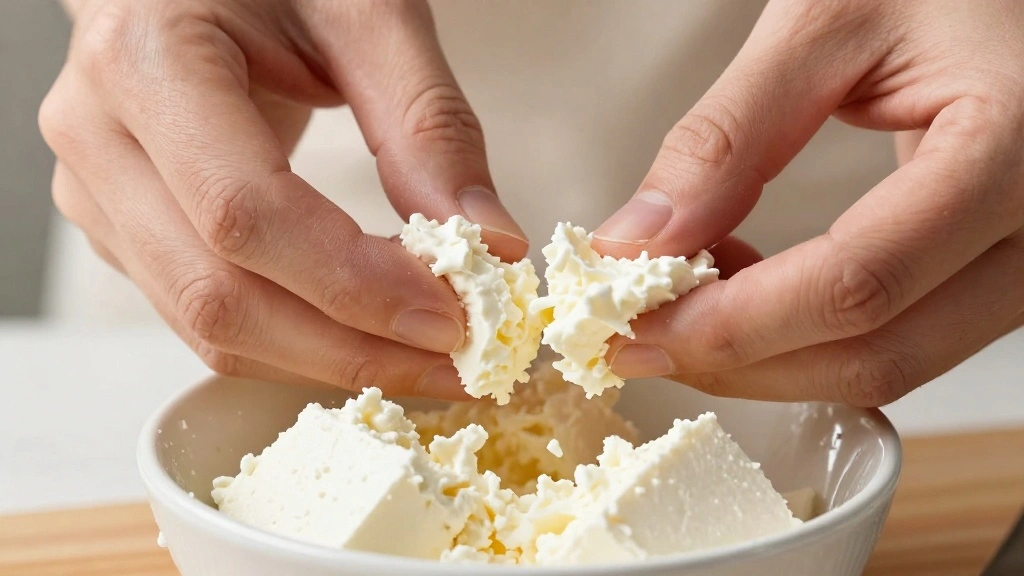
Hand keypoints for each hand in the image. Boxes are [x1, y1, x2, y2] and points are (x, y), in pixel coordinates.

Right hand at [40, 0, 526, 397]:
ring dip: (328, 360)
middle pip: (220, 295)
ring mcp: (97, 190)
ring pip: (208, 327)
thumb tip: (490, 246)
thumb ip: (428, 125)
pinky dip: (295, 342)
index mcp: (147, 57)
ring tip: (425, 360)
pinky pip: (206, 318)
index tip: (450, 319)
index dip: (353, 284)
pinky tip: (365, 336)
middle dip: (350, 348)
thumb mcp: (367, 14)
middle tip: (456, 366)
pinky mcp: (121, 226)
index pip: (244, 212)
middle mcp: (98, 132)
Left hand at [596, 0, 1023, 405]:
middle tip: (642, 336)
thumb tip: (642, 243)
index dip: (736, 324)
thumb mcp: (826, 22)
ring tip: (686, 296)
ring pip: (887, 365)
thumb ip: (730, 135)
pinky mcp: (995, 271)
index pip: (858, 284)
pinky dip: (806, 336)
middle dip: (738, 362)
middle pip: (875, 355)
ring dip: (767, 356)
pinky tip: (748, 289)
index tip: (644, 324)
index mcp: (1013, 149)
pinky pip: (899, 337)